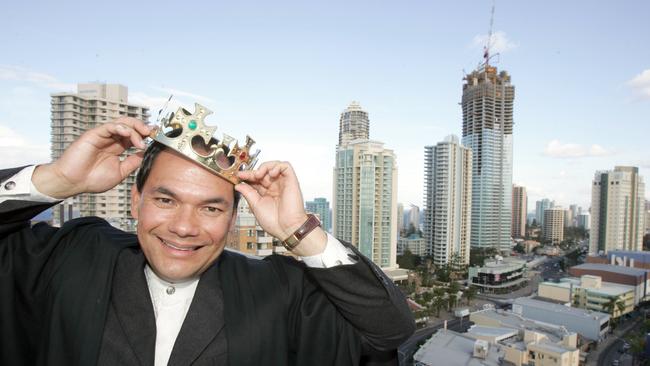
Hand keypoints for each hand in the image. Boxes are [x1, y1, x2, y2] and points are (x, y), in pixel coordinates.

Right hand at [32, 117, 152, 198]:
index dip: (146, 134)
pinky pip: (110, 126)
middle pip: (130, 126)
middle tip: (153, 132)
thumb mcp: (120, 172)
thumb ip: (132, 162)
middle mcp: (111, 139)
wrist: (73, 182)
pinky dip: (121, 127)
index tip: (158, 135)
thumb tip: (146, 154)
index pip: (134, 136)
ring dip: (135, 127)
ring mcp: (103, 136)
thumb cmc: (93, 179)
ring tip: (144, 135)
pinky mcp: (94, 134)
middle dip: (143, 127)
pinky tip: (129, 134)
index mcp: (117, 147)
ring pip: (122, 123)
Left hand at [235, 161, 325, 255]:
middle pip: (263, 171)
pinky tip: (271, 173)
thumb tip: (239, 185)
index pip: (256, 179)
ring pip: (274, 165)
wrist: (286, 228)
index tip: (238, 175)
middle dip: (253, 171)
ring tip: (259, 174)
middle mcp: (275, 187)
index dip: (247, 175)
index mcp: (266, 193)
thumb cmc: (274, 222)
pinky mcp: (291, 181)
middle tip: (246, 175)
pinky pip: (286, 166)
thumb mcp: (256, 205)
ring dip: (264, 167)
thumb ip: (248, 193)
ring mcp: (283, 183)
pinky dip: (277, 166)